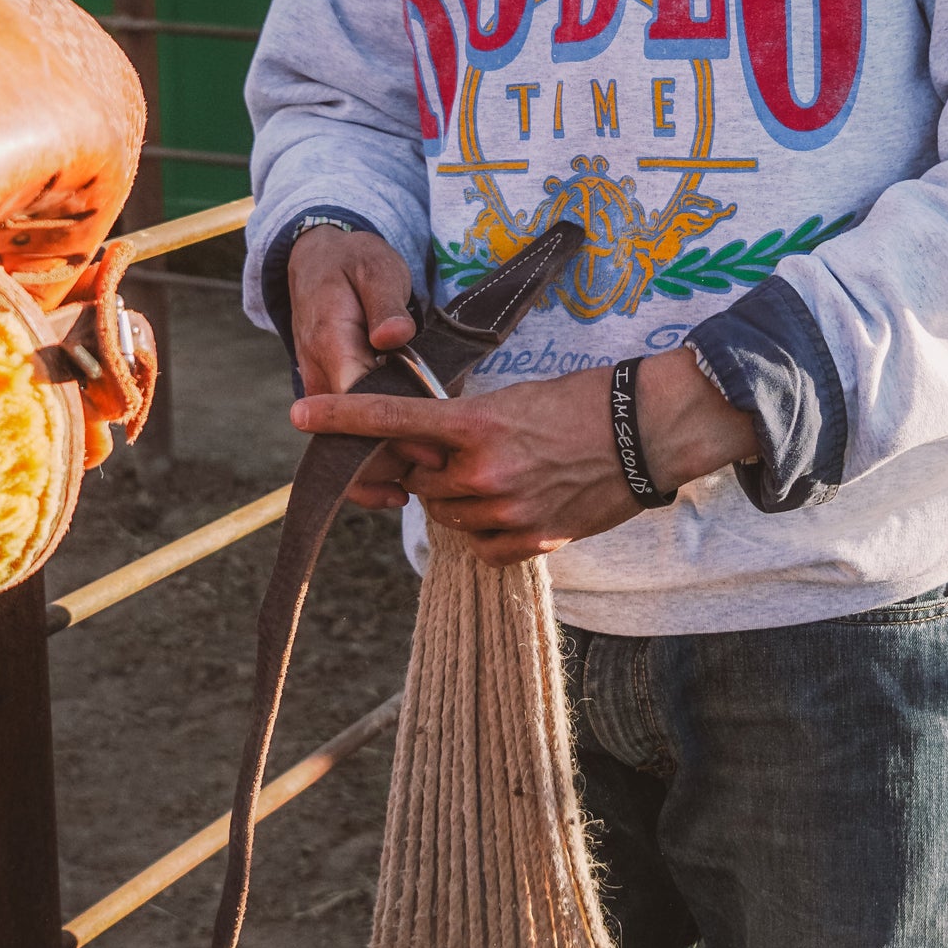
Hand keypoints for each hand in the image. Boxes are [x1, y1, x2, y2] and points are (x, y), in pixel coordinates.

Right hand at [287, 225, 417, 511]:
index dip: (394, 432)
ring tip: (428, 484)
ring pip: (342, 447)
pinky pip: (342, 442)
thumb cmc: (353, 263)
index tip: (433, 451)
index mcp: (330, 341)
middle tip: (442, 472)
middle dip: (393, 460)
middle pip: (348, 436)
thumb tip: (394, 336)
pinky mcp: (329, 398)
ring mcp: (319, 389)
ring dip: (381, 470)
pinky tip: (397, 489)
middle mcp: (318, 373)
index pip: (359, 401)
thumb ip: (385, 304)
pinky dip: (366, 469)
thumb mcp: (375, 269)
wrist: (315, 260)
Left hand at [290, 348, 758, 563]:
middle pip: (420, 482)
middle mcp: (483, 472)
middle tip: (465, 453)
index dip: (342, 417)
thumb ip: (466, 428)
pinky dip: (486, 530)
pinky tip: (516, 504)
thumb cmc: (584, 403)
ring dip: (459, 500)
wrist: (647, 433)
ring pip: (448, 517)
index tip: (300, 413)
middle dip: (431, 470)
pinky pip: (481, 546)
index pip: (393, 422)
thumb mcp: (514, 400)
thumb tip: (429, 451)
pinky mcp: (532, 540)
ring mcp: (507, 511)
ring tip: (504, 475)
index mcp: (476, 425)